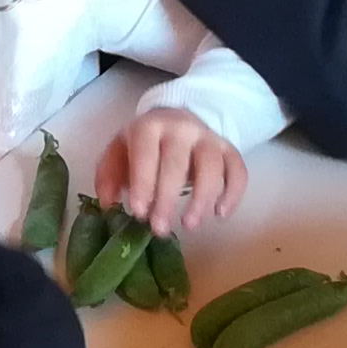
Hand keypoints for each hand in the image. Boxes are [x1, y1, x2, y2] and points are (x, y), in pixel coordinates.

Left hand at [99, 109, 245, 232]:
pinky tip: (221, 214)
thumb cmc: (144, 144)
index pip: (146, 153)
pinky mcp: (229, 149)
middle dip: (168, 200)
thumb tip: (109, 203)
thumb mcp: (119, 151)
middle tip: (160, 229)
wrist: (177, 119)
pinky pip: (238, 170)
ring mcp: (208, 138)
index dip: (143, 183)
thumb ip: (109, 175)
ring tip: (190, 225)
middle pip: (178, 164)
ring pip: (212, 167)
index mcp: (149, 127)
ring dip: (202, 199)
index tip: (139, 212)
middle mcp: (182, 128)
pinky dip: (233, 193)